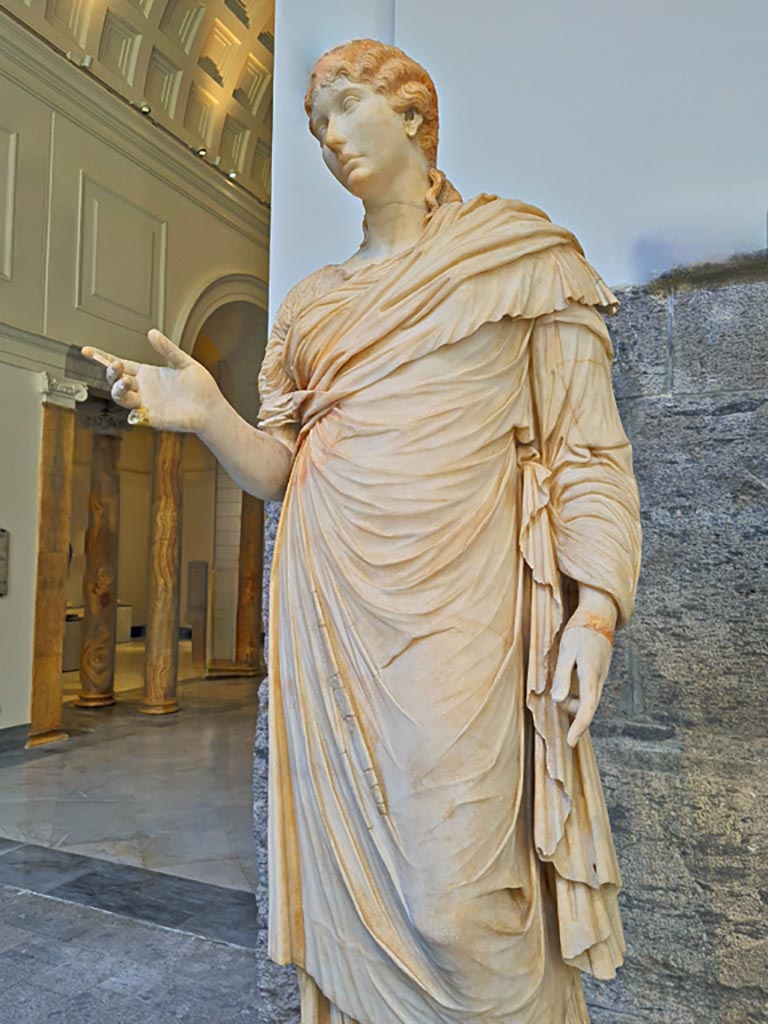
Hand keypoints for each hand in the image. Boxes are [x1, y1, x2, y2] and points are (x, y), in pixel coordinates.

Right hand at [82, 329, 220, 433]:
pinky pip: (137, 417)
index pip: (120, 364)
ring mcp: (147, 404)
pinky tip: (135, 410)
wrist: (212, 408)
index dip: (102, 358)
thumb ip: (168, 349)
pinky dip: (133, 414)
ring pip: (122, 399)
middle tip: (116, 366)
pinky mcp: (154, 419)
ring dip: (119, 390)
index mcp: (148, 374)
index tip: (87, 350)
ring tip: (125, 382)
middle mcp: (143, 389)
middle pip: (117, 381)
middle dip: (111, 373)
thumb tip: (152, 333)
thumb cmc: (201, 387)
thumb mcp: (184, 363)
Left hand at [551, 586, 616, 747]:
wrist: (599, 615)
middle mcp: (599, 679)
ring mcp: (601, 677)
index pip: (587, 708)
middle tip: (557, 705)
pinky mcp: (598, 674)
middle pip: (587, 707)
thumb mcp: (566, 651)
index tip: (570, 743)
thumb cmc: (580, 631)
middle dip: (573, 715)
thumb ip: (563, 676)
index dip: (579, 727)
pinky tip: (567, 687)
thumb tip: (559, 701)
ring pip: (587, 700)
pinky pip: (588, 692)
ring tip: (560, 684)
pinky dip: (577, 695)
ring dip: (573, 702)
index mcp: (591, 675)